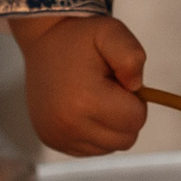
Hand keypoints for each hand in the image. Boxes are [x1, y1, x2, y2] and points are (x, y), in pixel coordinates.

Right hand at [15, 14, 148, 155]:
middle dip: (125, 115)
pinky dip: (96, 132)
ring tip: (94, 98)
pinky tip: (84, 109)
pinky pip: (93, 149)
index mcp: (84, 100)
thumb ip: (132, 55)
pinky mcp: (52, 141)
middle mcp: (68, 126)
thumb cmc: (81, 38)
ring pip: (111, 147)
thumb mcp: (111, 31)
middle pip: (126, 139)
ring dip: (111, 126)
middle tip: (108, 89)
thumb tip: (136, 87)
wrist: (43, 42)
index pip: (136, 119)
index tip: (119, 81)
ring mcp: (58, 137)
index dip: (136, 99)